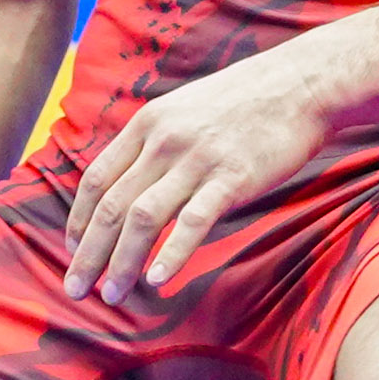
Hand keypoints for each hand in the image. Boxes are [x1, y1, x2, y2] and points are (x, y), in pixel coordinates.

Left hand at [60, 48, 334, 303]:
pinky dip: (171, 254)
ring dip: (121, 262)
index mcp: (148, 123)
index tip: (73, 249)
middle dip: (88, 254)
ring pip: (142, 218)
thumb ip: (158, 139)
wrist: (305, 83)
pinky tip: (157, 280)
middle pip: (112, 205)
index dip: (79, 219)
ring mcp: (198, 160)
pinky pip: (192, 222)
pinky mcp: (233, 178)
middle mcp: (164, 141)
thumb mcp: (188, 107)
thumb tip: (136, 177)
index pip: (97, 178)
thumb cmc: (250, 99)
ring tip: (110, 296)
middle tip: (75, 289)